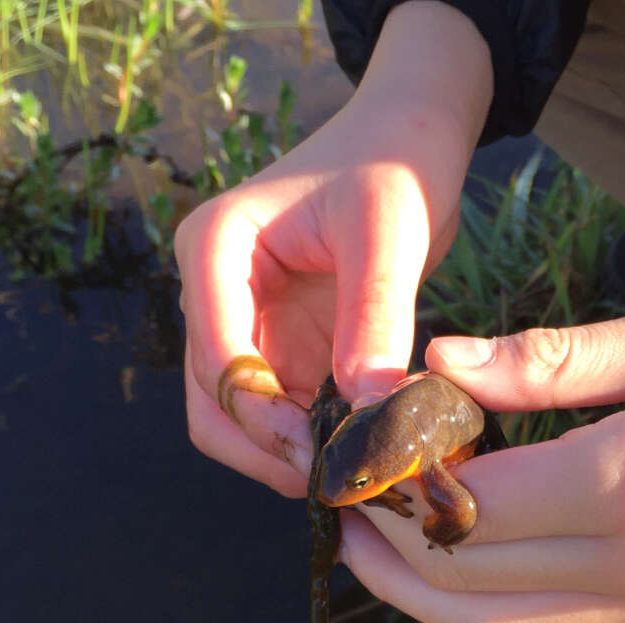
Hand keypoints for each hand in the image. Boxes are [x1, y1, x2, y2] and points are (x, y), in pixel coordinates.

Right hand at [174, 2, 491, 495]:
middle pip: (215, 405)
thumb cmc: (395, 160)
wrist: (409, 139)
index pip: (218, 360)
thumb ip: (375, 318)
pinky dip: (317, 440)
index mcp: (215, 250)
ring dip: (292, 454)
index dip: (265, 420)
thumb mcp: (390, 230)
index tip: (326, 455)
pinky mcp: (282, 348)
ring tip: (359, 472)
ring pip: (243, 422)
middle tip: (341, 481)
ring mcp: (246, 326)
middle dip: (269, 450)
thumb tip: (368, 414)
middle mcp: (216, 294)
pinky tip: (365, 451)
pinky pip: (285, 414)